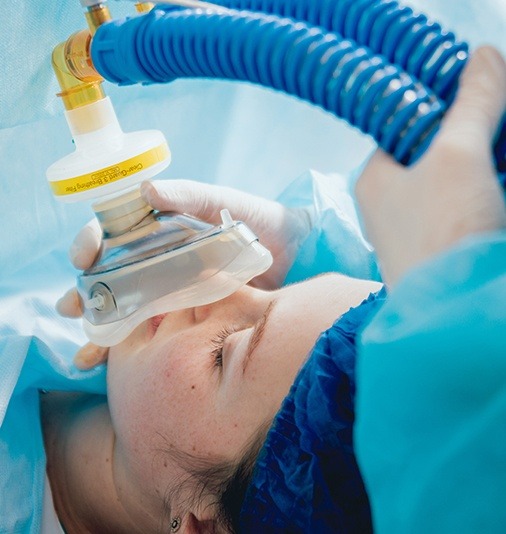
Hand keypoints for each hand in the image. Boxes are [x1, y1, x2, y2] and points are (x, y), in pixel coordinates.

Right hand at [58, 181, 310, 368]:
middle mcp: (158, 264)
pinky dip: (126, 352)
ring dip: (98, 330)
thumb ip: (189, 195)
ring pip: (123, 312)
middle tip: (71, 307)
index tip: (85, 256)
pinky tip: (107, 368)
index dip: (91, 244)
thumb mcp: (222, 201)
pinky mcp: (187, 320)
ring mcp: (171, 294)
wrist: (296, 253)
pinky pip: (151, 336)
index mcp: (158, 233)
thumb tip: (145, 190)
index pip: (112, 236)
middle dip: (84, 293)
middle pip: (109, 279)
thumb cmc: (259, 220)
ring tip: (85, 351)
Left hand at [355, 46, 505, 286]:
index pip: (407, 126)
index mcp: (375, 178)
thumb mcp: (459, 156)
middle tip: (498, 134)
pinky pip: (459, 210)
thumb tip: (483, 57)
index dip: (444, 109)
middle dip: (469, 141)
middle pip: (431, 155)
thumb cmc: (443, 231)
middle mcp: (385, 204)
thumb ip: (472, 105)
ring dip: (479, 169)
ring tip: (498, 169)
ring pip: (449, 183)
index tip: (480, 101)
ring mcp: (410, 230)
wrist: (456, 309)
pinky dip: (481, 196)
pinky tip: (496, 201)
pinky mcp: (435, 250)